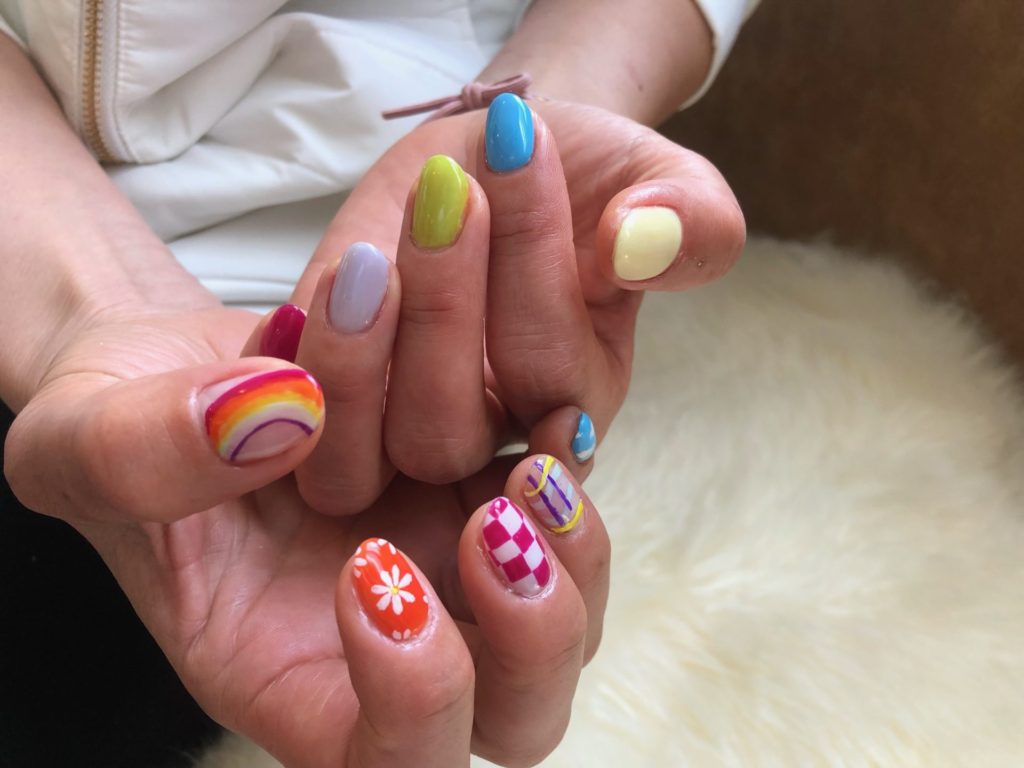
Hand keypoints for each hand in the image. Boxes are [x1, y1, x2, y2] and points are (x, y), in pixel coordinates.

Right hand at [4, 298, 609, 766]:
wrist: (185, 364)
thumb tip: (273, 417)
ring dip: (574, 549)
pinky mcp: (481, 481)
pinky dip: (572, 467)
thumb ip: (142, 452)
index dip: (413, 702)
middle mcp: (392, 637)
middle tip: (492, 525)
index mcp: (291, 675)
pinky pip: (564, 504)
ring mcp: (449, 561)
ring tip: (531, 461)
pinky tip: (541, 410)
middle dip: (536, 636)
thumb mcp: (80, 443)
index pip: (389, 762)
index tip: (366, 571)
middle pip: (518, 709)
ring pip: (566, 607)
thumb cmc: (124, 433)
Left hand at [288, 98, 744, 506]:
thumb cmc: (586, 178)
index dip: (537, 307)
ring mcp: (395, 427)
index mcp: (573, 400)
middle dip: (446, 312)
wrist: (500, 158)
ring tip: (368, 254)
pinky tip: (307, 298)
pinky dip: (292, 368)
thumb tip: (640, 243)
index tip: (531, 180)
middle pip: (448, 436)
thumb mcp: (656, 181)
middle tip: (453, 190)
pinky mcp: (329, 399)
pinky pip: (292, 435)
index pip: (552, 386)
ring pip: (360, 460)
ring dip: (357, 357)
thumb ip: (688, 220)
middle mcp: (485, 436)